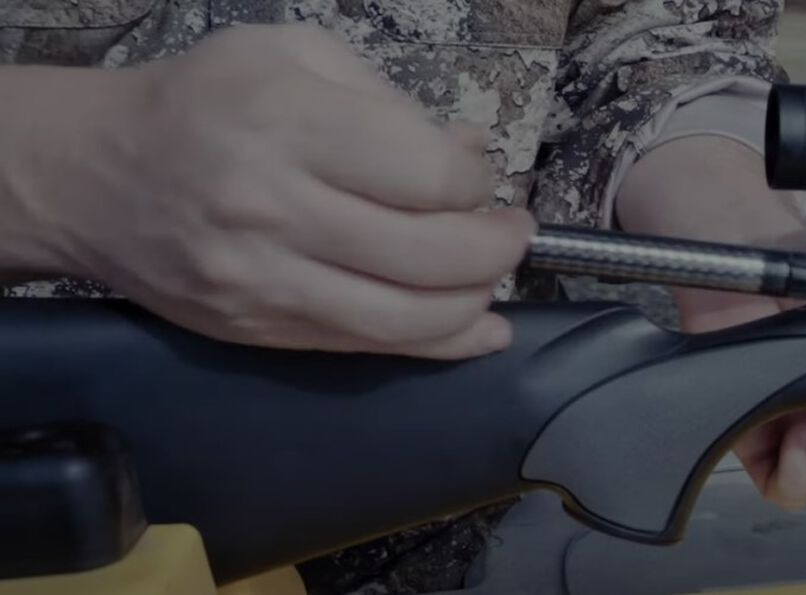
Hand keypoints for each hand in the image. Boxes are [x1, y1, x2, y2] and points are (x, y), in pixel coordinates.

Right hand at [4, 25, 531, 358]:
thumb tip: (470, 150)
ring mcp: (264, 280)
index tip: (479, 174)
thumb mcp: (293, 56)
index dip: (476, 180)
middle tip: (514, 230)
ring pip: (409, 317)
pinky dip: (442, 343)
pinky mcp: (260, 329)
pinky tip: (478, 326)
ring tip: (493, 273)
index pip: (430, 174)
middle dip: (499, 246)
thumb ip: (390, 100)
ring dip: (478, 300)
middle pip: (433, 255)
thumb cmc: (204, 101)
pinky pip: (371, 348)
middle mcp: (274, 208)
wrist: (94, 175)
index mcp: (287, 123)